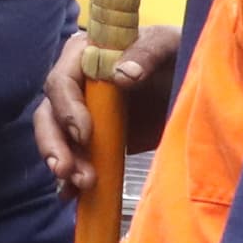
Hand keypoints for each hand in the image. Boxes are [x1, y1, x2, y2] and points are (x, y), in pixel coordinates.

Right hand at [38, 23, 183, 194]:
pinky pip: (72, 158)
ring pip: (55, 138)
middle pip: (48, 113)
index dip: (67, 108)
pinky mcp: (92, 140)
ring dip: (63, 162)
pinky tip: (72, 196)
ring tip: (82, 184)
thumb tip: (121, 74)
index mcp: (86, 56)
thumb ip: (147, 53)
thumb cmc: (177, 56)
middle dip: (55, 143)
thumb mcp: (168, 46)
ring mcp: (82, 114)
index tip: (85, 134)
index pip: (61, 81)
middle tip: (67, 170)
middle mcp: (76, 84)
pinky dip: (68, 179)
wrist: (193, 85)